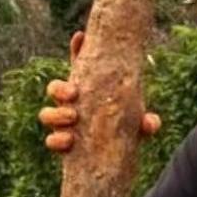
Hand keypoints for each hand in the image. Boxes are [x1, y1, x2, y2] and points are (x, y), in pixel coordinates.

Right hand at [39, 31, 161, 151]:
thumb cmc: (126, 132)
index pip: (78, 66)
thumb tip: (150, 122)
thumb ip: (146, 123)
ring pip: (46, 114)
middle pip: (54, 88)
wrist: (117, 160)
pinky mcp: (61, 145)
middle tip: (74, 93)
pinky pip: (50, 141)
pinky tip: (70, 140)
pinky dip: (57, 140)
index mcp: (87, 91)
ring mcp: (63, 125)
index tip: (80, 37)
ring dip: (56, 114)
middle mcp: (70, 105)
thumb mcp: (137, 124)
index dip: (77, 49)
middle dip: (60, 88)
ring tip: (73, 117)